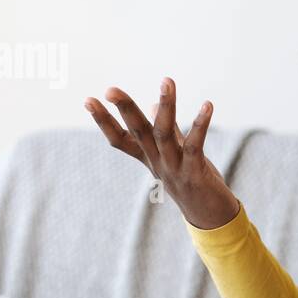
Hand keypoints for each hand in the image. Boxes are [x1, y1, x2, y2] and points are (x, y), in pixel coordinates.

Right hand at [84, 78, 241, 229]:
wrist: (210, 216)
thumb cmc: (193, 182)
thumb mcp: (176, 154)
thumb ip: (167, 131)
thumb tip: (154, 106)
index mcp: (149, 157)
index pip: (120, 138)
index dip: (104, 121)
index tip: (88, 100)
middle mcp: (157, 162)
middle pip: (138, 132)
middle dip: (125, 110)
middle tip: (109, 90)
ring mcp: (174, 168)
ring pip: (164, 134)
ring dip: (166, 106)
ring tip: (167, 81)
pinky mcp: (194, 173)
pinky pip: (195, 145)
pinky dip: (200, 124)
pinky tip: (207, 104)